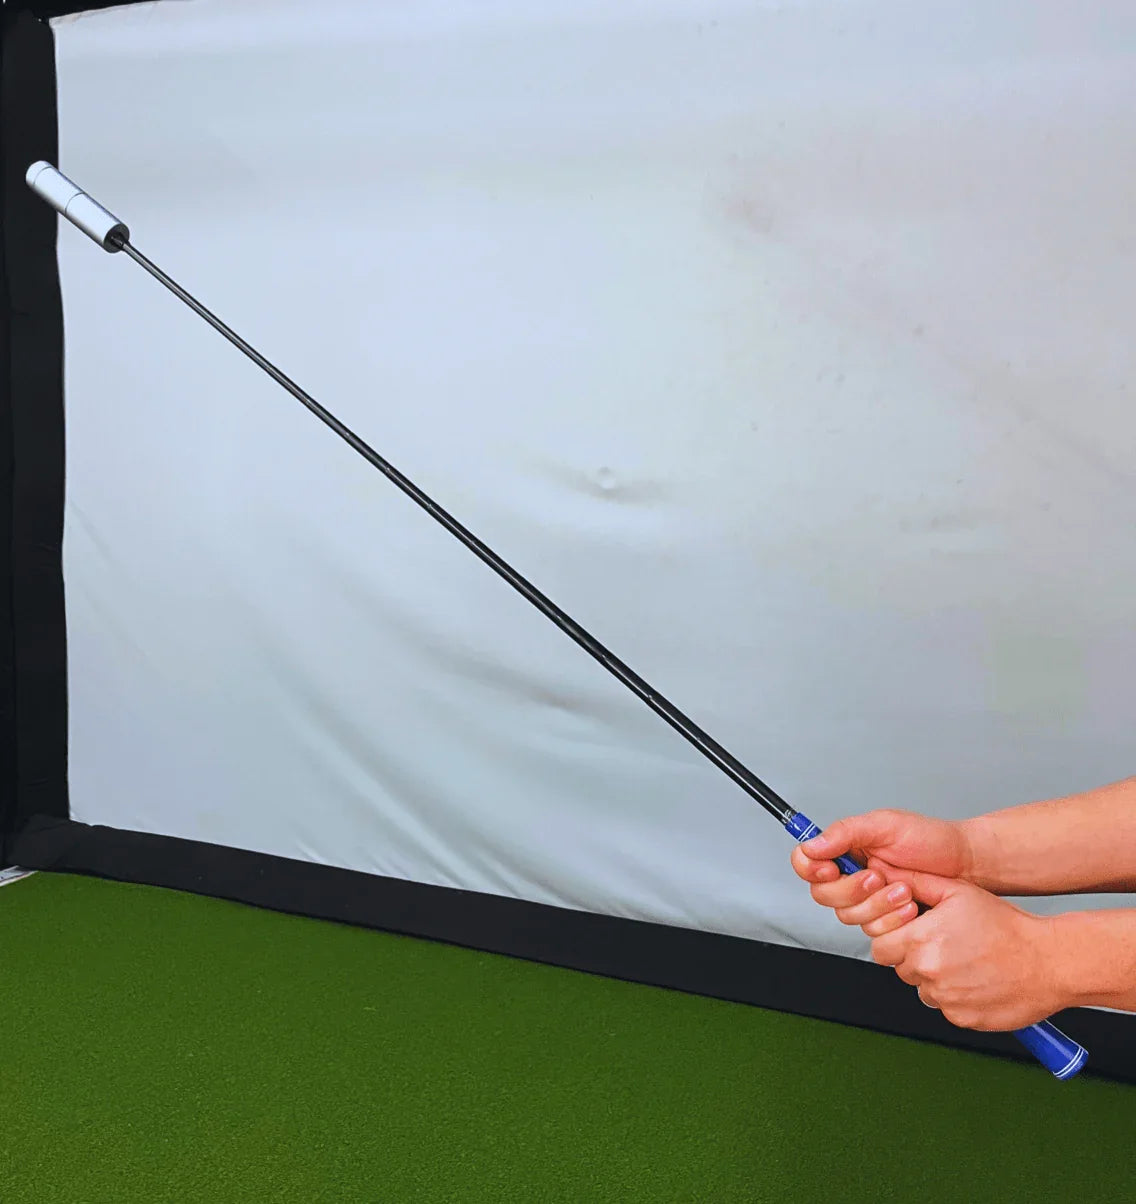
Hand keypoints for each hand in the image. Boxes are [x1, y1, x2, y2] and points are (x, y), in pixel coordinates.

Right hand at [790, 809, 972, 929]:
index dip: (809, 869)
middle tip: (877, 877)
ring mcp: (867, 900)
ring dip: (876, 905)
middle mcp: (851, 875)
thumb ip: (845, 832)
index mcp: (845, 849)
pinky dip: (892, 920)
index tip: (829, 868)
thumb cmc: (931, 840)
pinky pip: (872, 930)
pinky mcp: (884, 920)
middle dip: (851, 890)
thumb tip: (812, 844)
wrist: (966, 866)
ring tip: (903, 890)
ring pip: (847, 915)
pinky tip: (910, 907)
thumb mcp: (885, 825)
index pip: (806, 861)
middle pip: (823, 894)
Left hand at [870, 871, 1063, 1029]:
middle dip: (913, 957)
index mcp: (921, 940)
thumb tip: (889, 877)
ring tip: (965, 961)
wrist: (1048, 962)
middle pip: (900, 969)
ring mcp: (946, 998)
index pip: (880, 947)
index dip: (892, 939)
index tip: (910, 934)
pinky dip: (957, 997)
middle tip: (943, 945)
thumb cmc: (1007, 925)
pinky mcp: (963, 1019)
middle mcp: (929, 972)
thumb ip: (918, 884)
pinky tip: (977, 979)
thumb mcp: (959, 892)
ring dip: (935, 978)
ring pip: (923, 989)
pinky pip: (947, 1007)